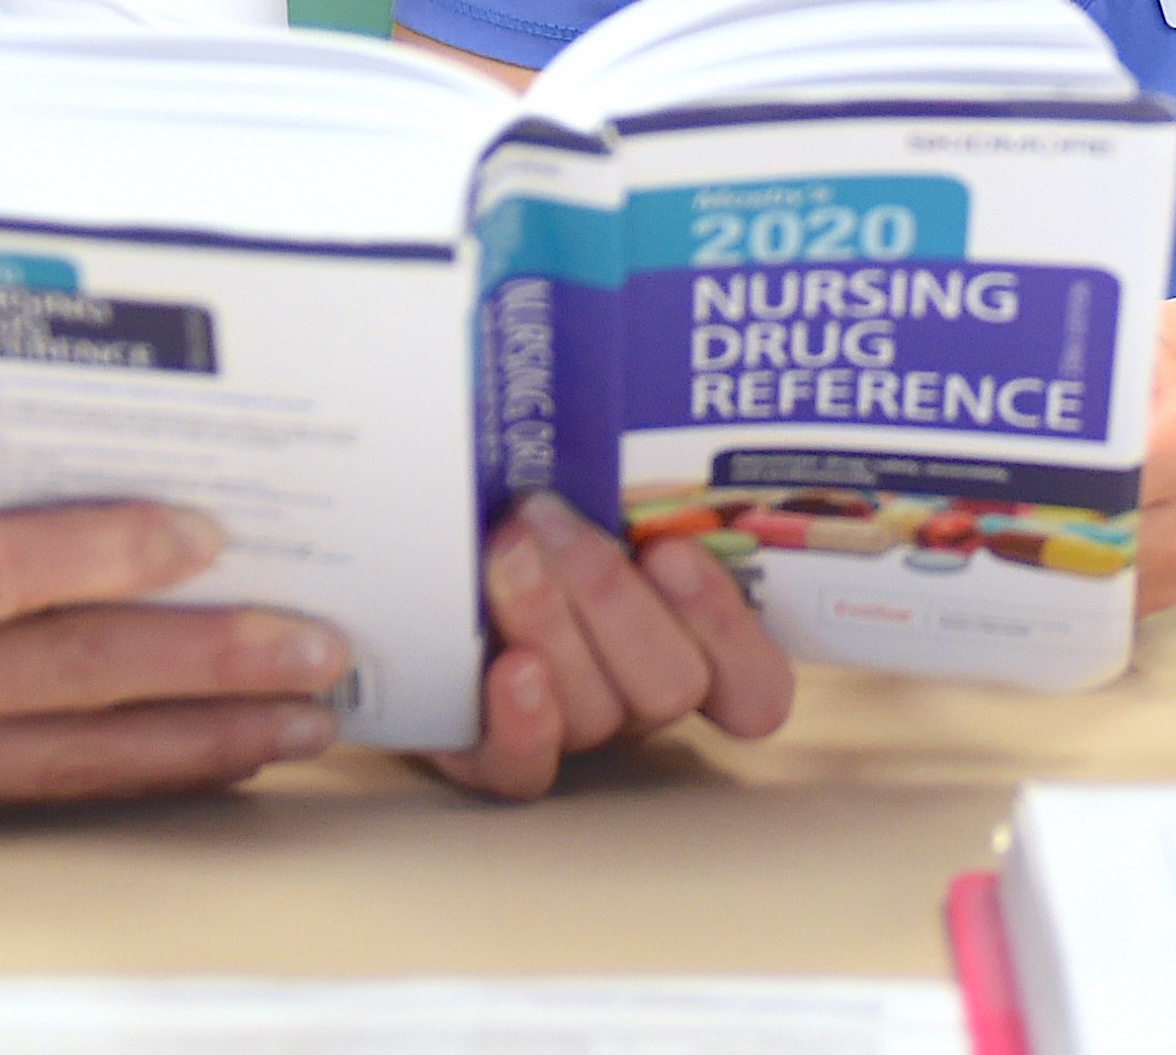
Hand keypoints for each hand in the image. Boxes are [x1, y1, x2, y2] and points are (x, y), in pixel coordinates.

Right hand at [0, 415, 347, 814]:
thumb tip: (74, 452)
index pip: (14, 570)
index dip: (122, 553)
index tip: (216, 534)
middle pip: (73, 675)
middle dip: (209, 661)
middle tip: (318, 644)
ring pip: (74, 754)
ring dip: (201, 739)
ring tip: (302, 717)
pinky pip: (34, 790)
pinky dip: (132, 774)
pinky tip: (209, 757)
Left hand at [424, 495, 794, 799]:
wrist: (420, 579)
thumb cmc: (525, 522)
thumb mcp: (587, 499)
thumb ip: (624, 482)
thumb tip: (630, 402)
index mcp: (687, 644)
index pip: (755, 682)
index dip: (727, 627)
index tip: (671, 549)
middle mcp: (639, 698)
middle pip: (670, 686)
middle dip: (610, 597)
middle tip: (548, 519)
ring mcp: (572, 735)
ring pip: (596, 713)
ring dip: (551, 623)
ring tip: (505, 552)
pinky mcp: (495, 760)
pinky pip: (525, 772)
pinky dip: (523, 722)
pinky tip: (509, 668)